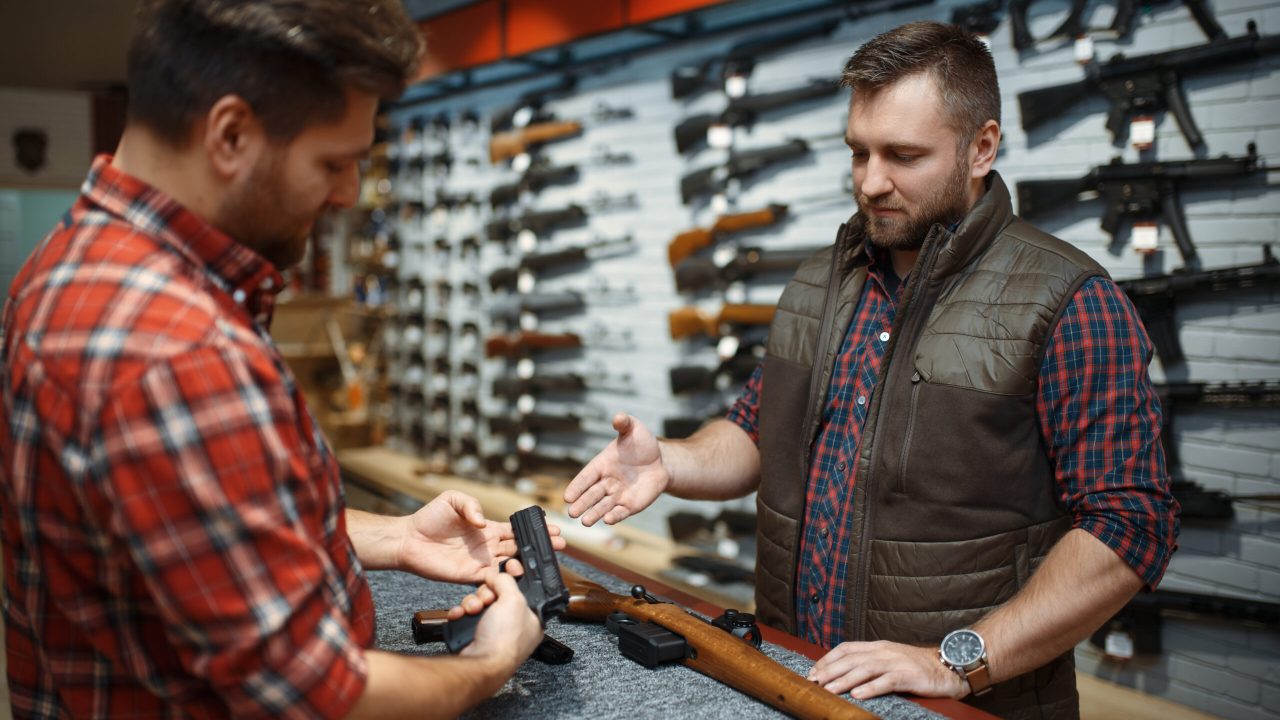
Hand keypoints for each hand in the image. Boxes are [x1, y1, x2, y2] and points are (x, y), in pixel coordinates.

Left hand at [397, 491, 564, 583]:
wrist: (408, 540)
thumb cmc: (429, 518)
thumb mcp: (452, 499)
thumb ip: (471, 506)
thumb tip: (483, 523)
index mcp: (487, 527)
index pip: (516, 529)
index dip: (535, 529)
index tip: (553, 528)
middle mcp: (487, 546)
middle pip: (519, 547)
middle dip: (540, 546)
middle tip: (560, 545)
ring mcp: (480, 562)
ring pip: (511, 563)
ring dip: (528, 562)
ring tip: (544, 560)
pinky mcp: (470, 576)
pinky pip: (492, 580)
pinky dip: (507, 579)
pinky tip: (521, 576)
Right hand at [458, 562, 542, 671]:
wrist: (480, 663)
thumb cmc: (504, 640)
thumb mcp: (513, 599)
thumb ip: (506, 581)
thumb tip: (495, 575)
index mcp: (530, 618)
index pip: (518, 591)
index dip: (507, 584)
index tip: (498, 581)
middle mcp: (513, 625)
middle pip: (496, 595)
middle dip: (486, 594)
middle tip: (487, 601)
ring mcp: (494, 631)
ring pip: (480, 603)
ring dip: (472, 603)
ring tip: (472, 611)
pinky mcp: (476, 636)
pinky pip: (467, 616)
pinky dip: (462, 613)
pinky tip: (461, 615)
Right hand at [564, 413, 669, 525]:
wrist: (661, 460)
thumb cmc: (642, 444)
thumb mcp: (633, 430)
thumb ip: (624, 424)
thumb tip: (618, 417)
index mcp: (602, 465)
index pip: (586, 477)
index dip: (577, 486)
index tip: (567, 496)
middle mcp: (607, 482)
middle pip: (591, 494)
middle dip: (582, 503)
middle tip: (571, 513)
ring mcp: (618, 495)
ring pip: (603, 506)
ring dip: (594, 513)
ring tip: (585, 521)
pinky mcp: (631, 504)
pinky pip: (621, 512)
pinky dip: (614, 516)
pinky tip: (608, 520)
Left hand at [806, 640, 967, 700]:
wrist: (948, 666)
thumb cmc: (918, 666)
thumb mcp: (891, 659)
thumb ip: (871, 662)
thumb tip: (845, 673)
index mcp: (878, 646)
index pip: (847, 648)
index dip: (828, 659)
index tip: (813, 670)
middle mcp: (884, 652)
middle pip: (851, 659)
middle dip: (830, 670)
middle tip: (814, 681)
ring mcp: (896, 662)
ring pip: (865, 669)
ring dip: (844, 679)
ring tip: (829, 689)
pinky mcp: (908, 675)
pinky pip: (886, 681)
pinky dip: (871, 688)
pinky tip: (858, 694)